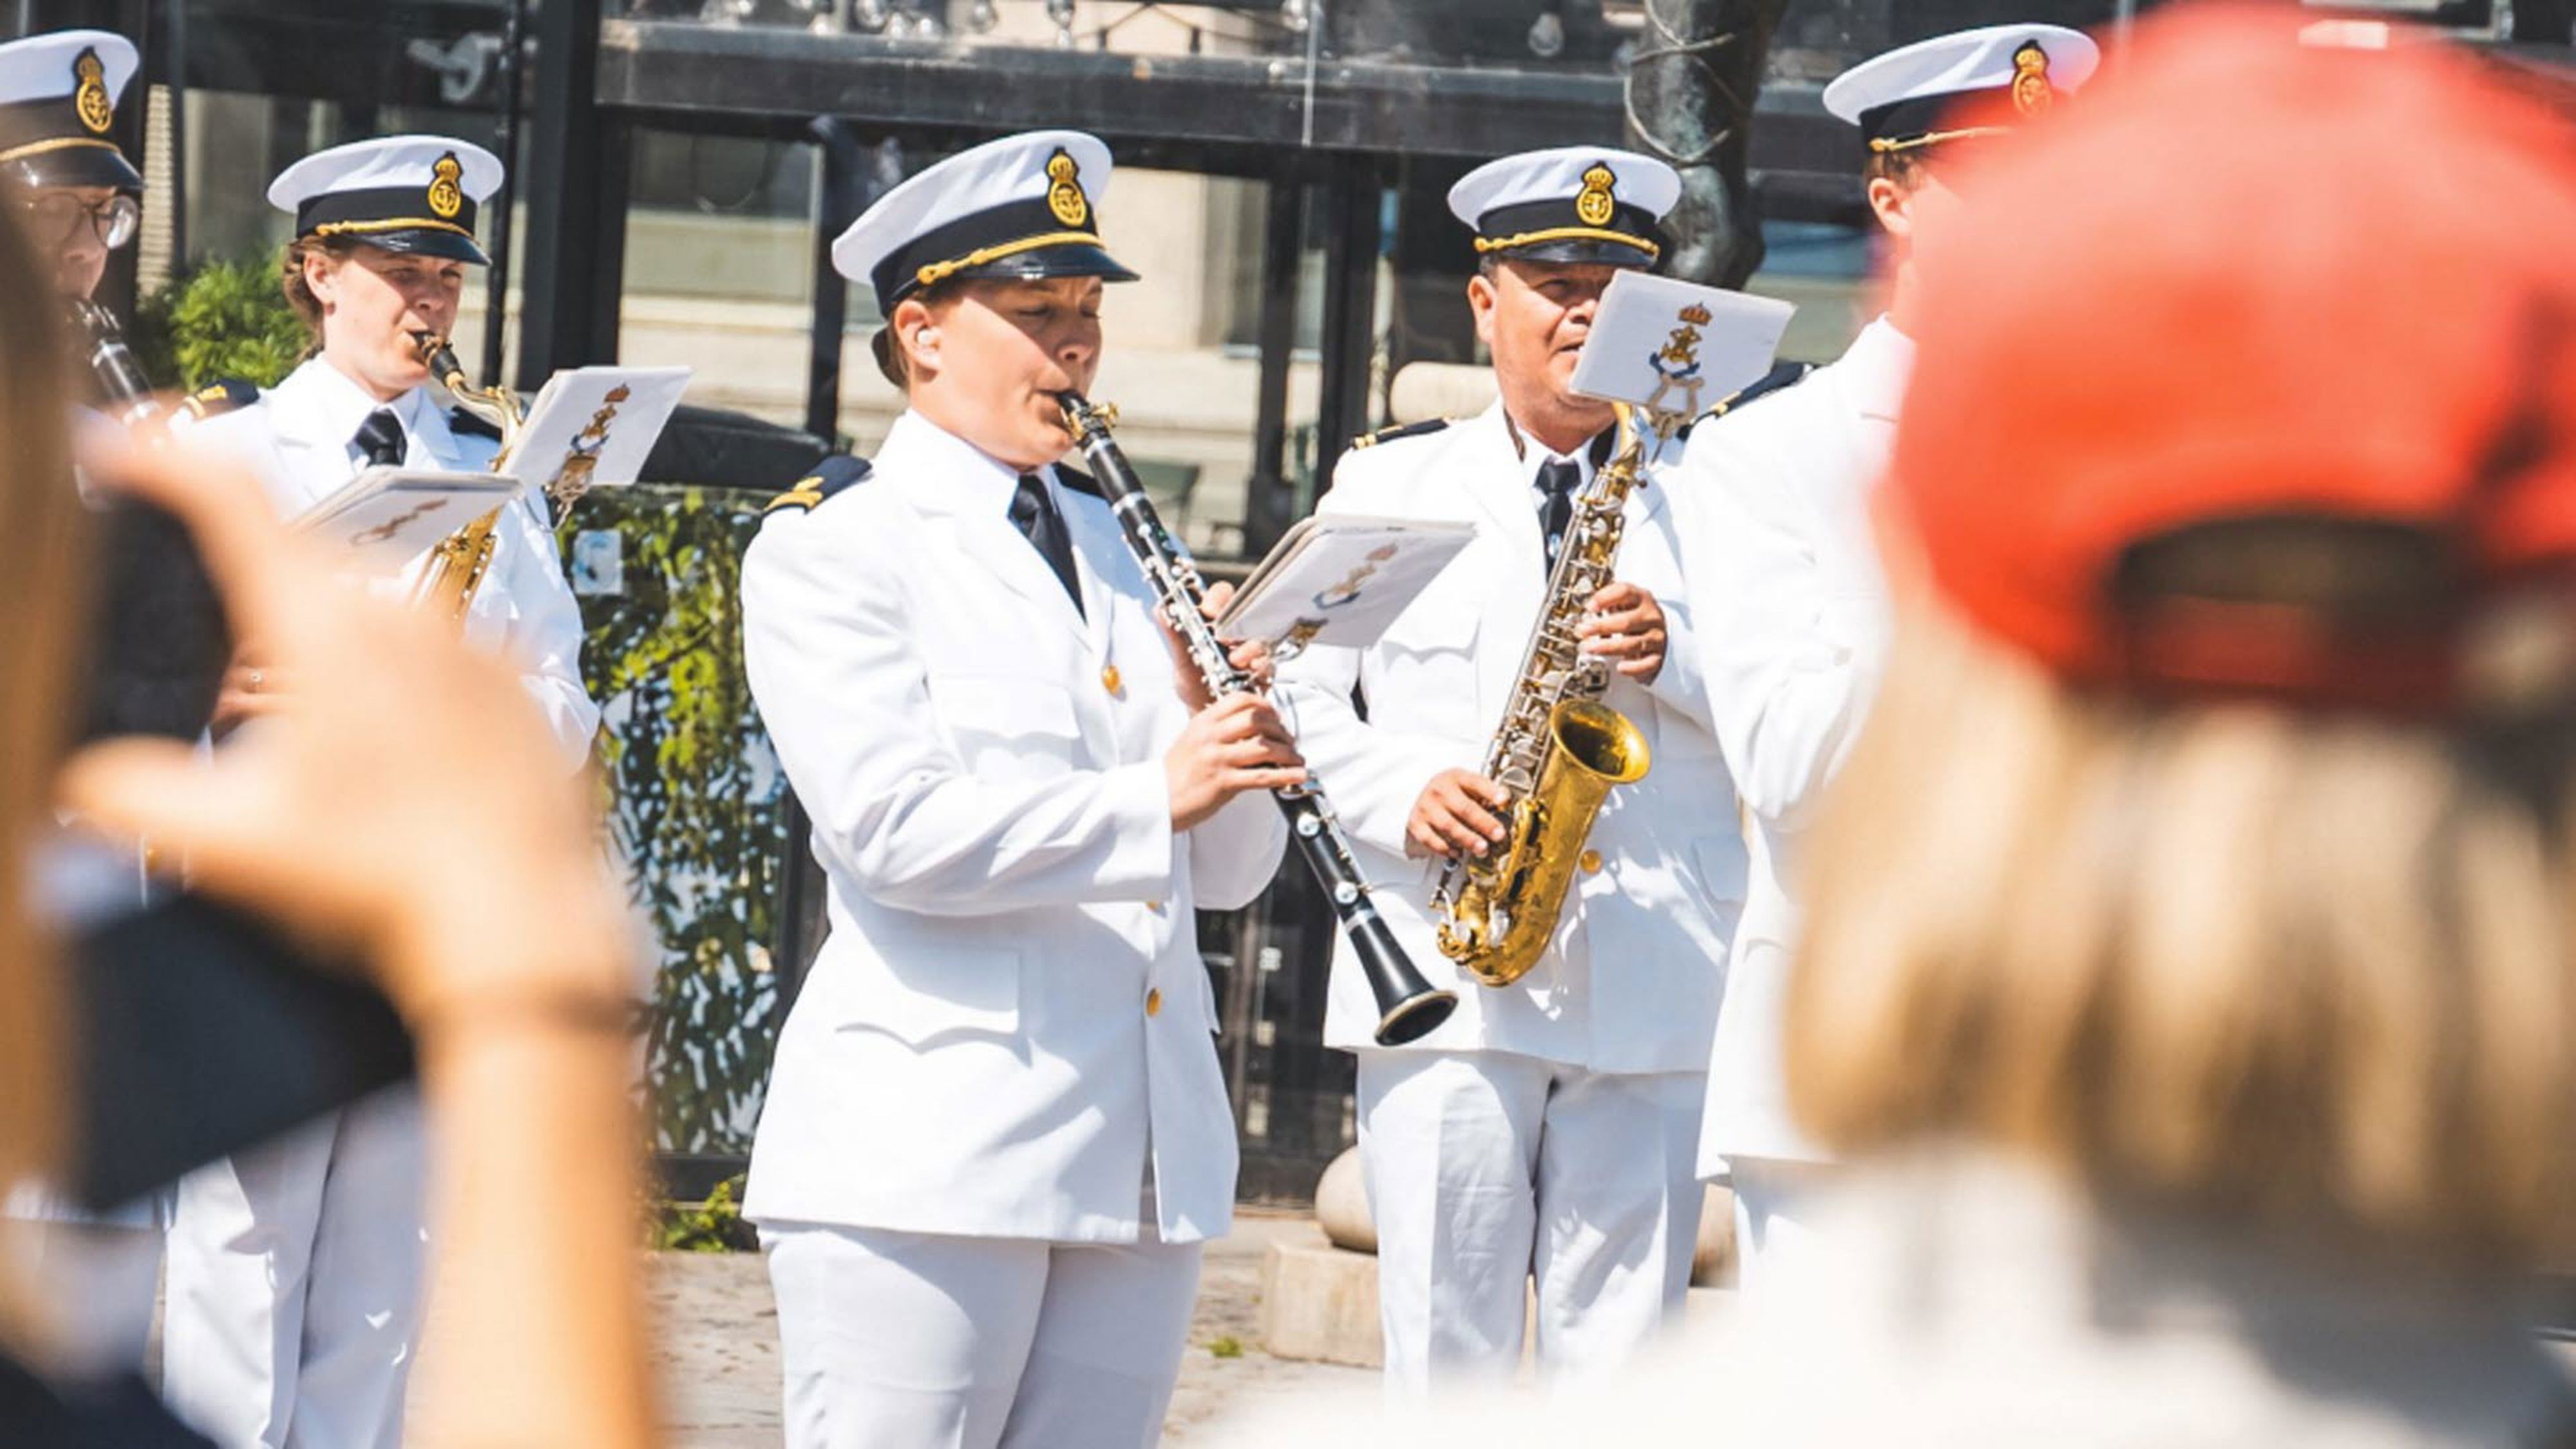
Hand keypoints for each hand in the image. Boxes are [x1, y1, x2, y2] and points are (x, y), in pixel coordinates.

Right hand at [57, 434, 631, 1030]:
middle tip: (239, 698)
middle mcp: (406, 615)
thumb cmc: (384, 877)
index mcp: (324, 623)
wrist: (520, 919)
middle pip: (302, 574)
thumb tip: (87, 782)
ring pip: (377, 622)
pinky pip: (446, 669)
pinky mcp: (521, 692)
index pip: (231, 501)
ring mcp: (474, 648)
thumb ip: (134, 801)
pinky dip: (408, 700)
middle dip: (256, 616)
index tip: (128, 442)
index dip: (167, 458)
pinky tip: (401, 768)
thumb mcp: (232, 841)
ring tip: (328, 755)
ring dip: (335, 664)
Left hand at [1162, 581, 1274, 708]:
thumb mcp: (1181, 662)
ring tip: (1234, 660)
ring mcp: (1250, 650)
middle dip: (1235, 621)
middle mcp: (1235, 633)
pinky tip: (1248, 672)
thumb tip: (1160, 609)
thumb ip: (1173, 636)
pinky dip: (1258, 665)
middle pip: (1244, 611)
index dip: (1216, 599)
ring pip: (1258, 636)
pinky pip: (1267, 661)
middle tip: (1223, 635)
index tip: (1208, 610)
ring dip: (1247, 647)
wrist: (1207, 715)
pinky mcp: (1262, 669)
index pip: (1220, 596)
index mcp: (1214, 624)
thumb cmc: (1195, 686)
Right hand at [1165, 692, 1304, 831]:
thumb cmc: (1175, 774)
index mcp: (1203, 722)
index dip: (1265, 705)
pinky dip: (1286, 775)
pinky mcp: (1223, 783)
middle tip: (1288, 740)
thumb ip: (1218, 732)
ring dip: (1288, 752)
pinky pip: (1262, 776)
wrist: (1155, 800)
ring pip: (1264, 747)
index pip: (1240, 700)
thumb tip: (1252, 731)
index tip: (1275, 716)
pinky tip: (1297, 776)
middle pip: (1257, 719)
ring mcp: (1217, 759)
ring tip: (1296, 759)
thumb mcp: (1192, 741)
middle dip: (1280, 729)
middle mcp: (1211, 736)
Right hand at [1407, 769, 1511, 859]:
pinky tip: (1457, 852)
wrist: (1418, 793)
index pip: (1476, 782)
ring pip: (1449, 825)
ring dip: (1468, 839)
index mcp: (1456, 778)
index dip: (1491, 791)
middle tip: (1498, 834)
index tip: (1503, 800)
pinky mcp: (1416, 824)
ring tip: (1482, 848)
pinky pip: (1431, 839)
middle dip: (1484, 823)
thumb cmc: (1449, 792)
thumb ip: (1484, 795)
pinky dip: (1445, 848)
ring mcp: (1427, 807)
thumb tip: (1505, 808)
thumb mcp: (1466, 785)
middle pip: (1464, 808)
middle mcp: (1440, 791)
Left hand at [1578, 580, 1666, 681]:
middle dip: (1600, 627)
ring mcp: (1655, 637)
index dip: (1605, 598)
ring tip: (1589, 648)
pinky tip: (1620, 667)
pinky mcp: (1656, 657)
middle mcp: (1651, 617)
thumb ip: (1606, 602)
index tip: (1589, 607)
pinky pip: (1646, 664)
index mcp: (1642, 599)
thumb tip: (1586, 610)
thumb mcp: (1624, 602)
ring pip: (1632, 644)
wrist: (1659, 631)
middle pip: (1626, 622)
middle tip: (1582, 630)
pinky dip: (1633, 667)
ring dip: (1607, 647)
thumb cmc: (1634, 616)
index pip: (1625, 592)